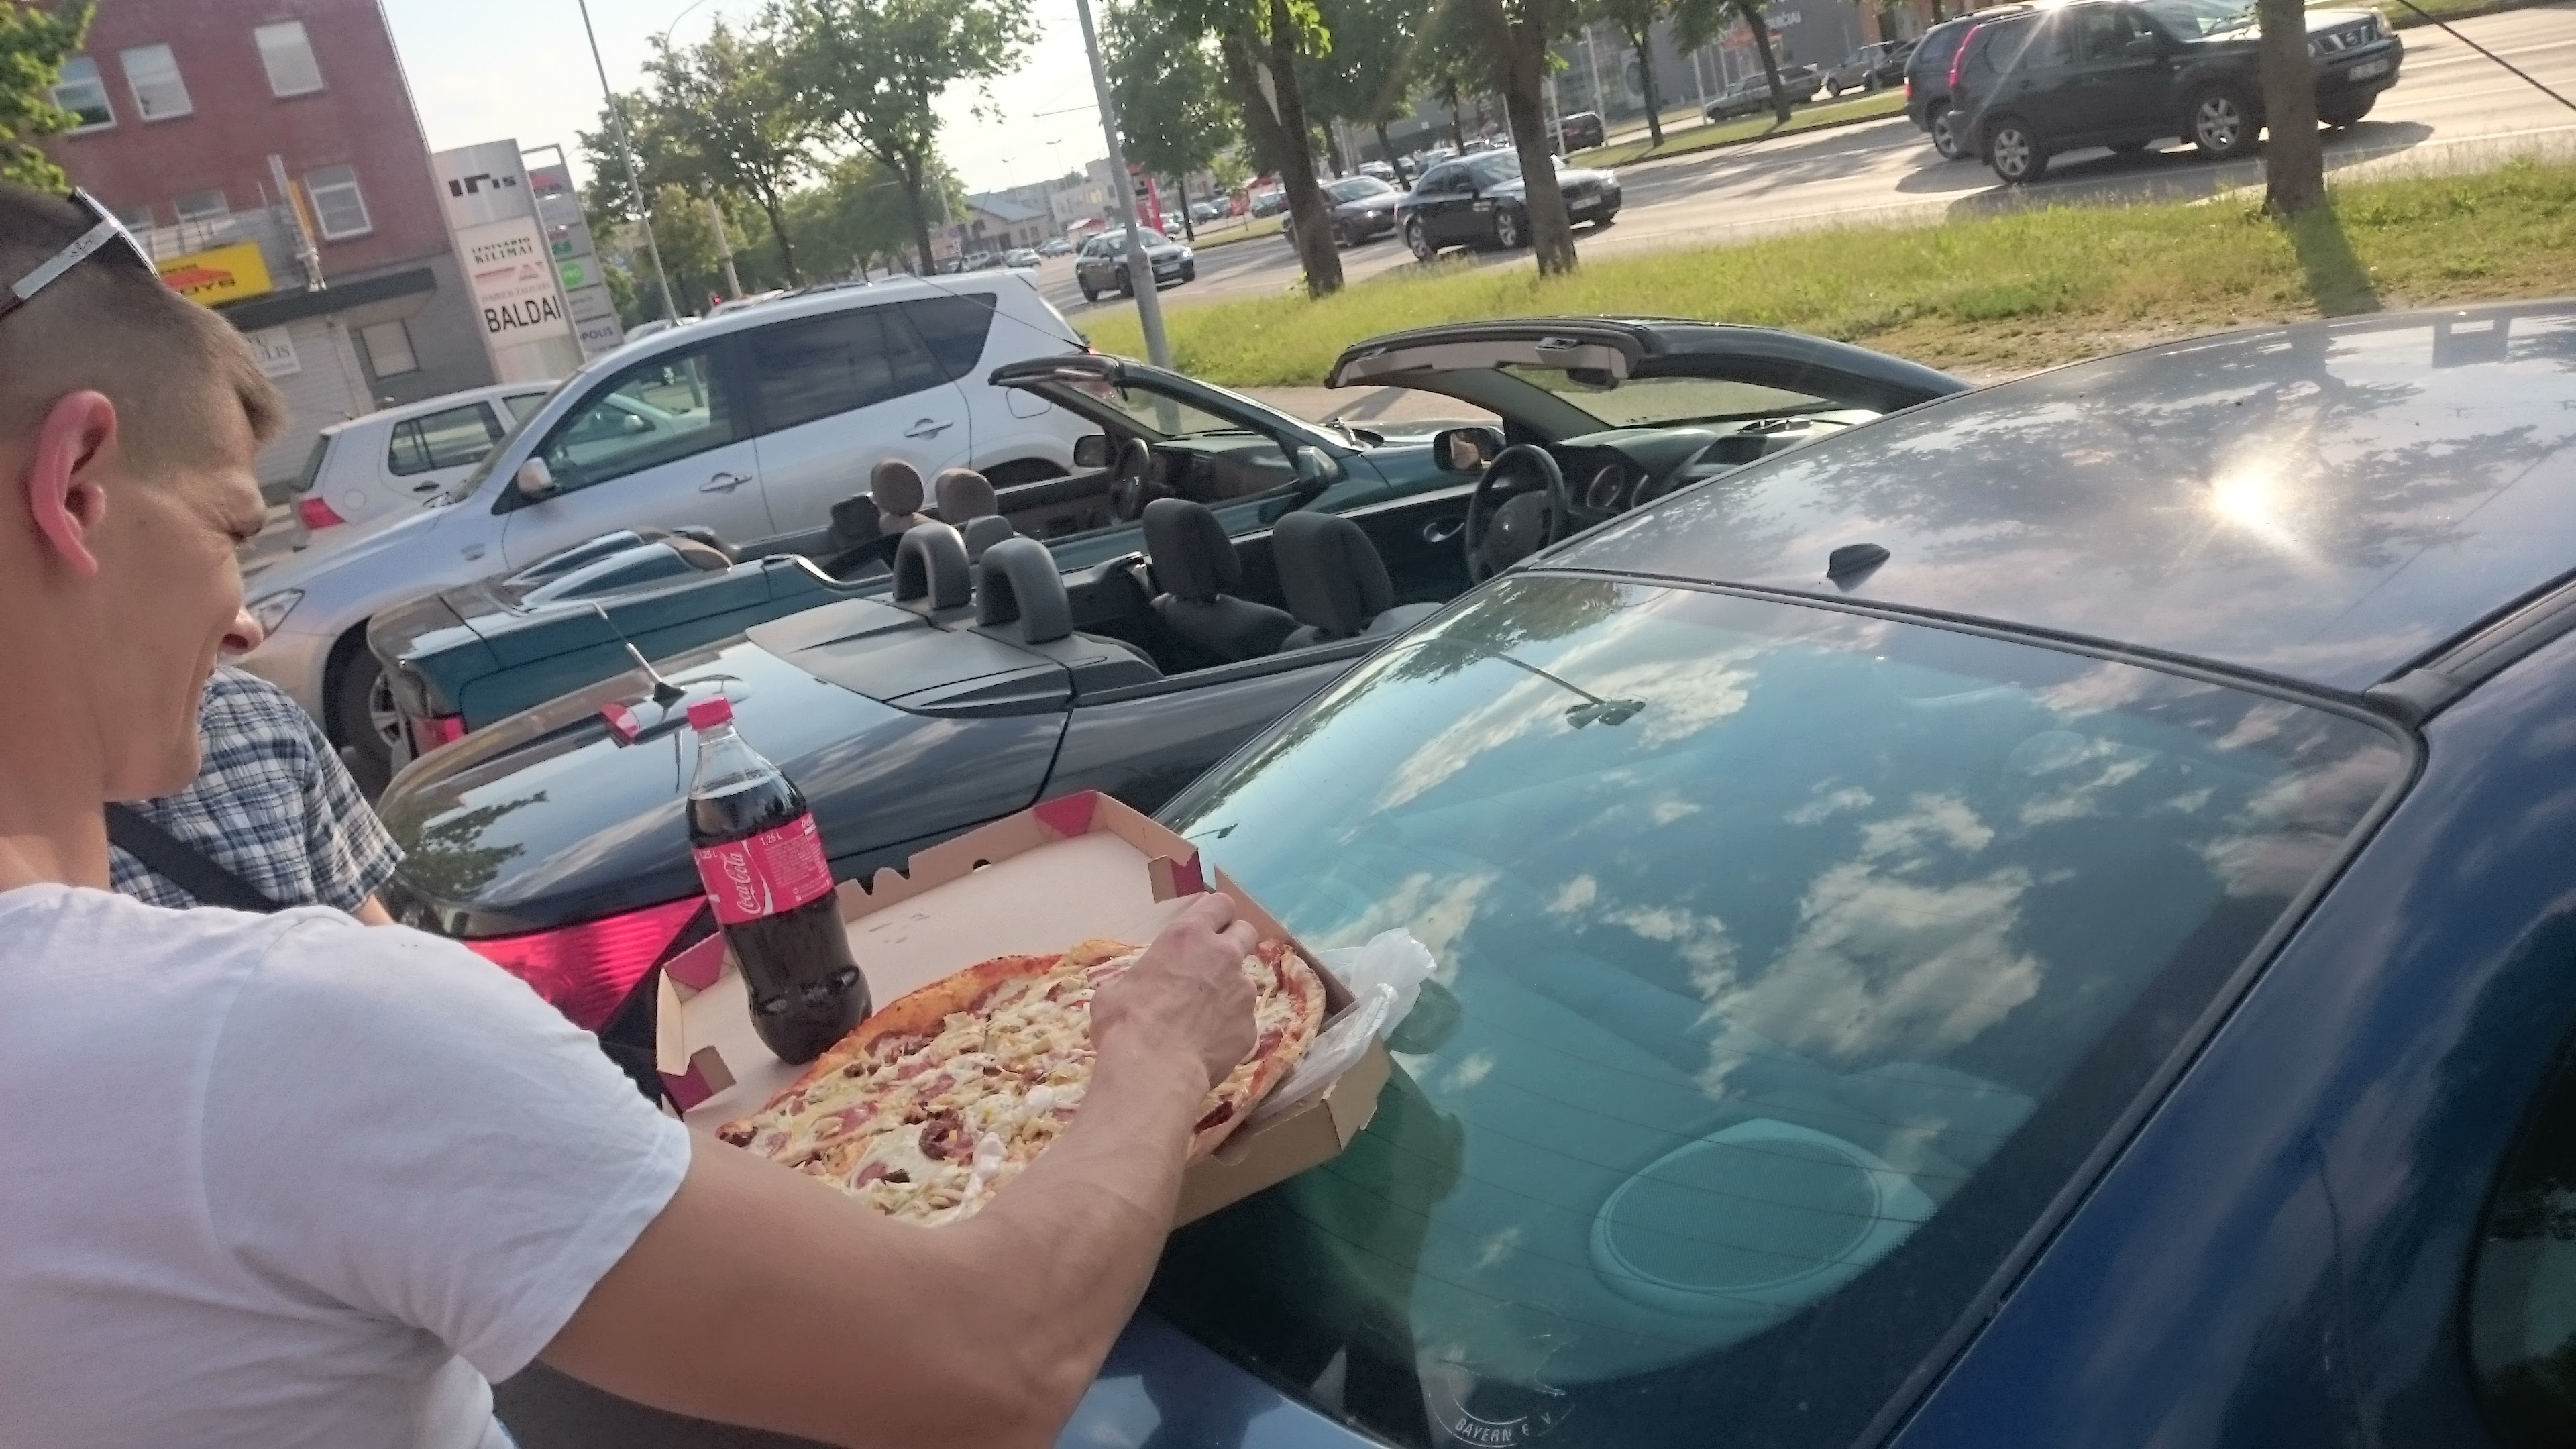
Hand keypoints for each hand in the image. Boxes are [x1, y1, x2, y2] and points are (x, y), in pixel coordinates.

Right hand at [1092, 893, 1258, 1093]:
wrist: (1154, 1070)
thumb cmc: (1126, 1023)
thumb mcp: (1115, 989)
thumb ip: (1139, 978)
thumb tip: (1136, 988)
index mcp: (1188, 937)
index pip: (1219, 904)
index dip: (1215, 914)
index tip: (1207, 926)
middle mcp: (1223, 956)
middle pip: (1246, 932)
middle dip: (1233, 943)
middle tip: (1212, 964)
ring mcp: (1243, 991)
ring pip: (1245, 980)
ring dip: (1229, 991)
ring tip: (1203, 1017)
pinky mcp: (1251, 1026)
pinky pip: (1243, 1020)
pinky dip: (1229, 1028)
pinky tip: (1207, 1045)